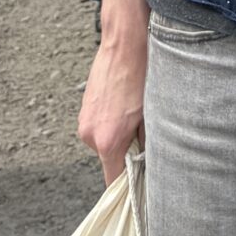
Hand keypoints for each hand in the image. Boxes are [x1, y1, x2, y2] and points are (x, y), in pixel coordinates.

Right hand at [79, 23, 146, 182]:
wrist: (126, 41)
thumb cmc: (143, 75)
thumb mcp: (152, 115)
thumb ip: (147, 146)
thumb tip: (150, 164)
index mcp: (107, 141)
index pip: (114, 181)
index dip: (127, 189)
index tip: (139, 193)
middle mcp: (89, 134)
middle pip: (110, 161)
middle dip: (128, 156)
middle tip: (147, 140)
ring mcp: (84, 121)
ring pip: (106, 143)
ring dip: (121, 137)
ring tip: (136, 115)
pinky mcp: (84, 109)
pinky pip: (100, 128)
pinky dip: (113, 124)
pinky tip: (127, 106)